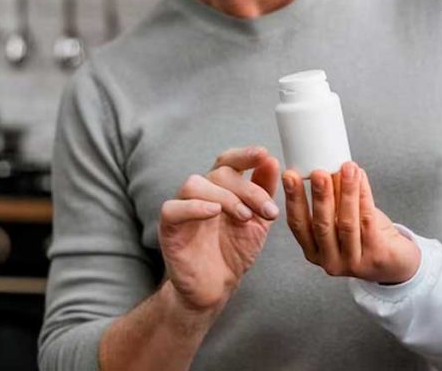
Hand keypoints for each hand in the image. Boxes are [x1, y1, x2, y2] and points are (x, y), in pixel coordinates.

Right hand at [158, 146, 280, 314]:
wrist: (217, 287)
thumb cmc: (235, 251)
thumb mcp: (258, 220)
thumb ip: (264, 192)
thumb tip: (272, 162)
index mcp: (221, 188)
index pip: (229, 161)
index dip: (245, 155)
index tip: (264, 154)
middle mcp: (201, 193)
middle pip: (220, 173)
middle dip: (248, 190)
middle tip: (267, 211)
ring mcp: (183, 209)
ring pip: (194, 184)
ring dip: (225, 197)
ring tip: (244, 217)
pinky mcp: (169, 228)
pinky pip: (173, 208)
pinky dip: (194, 207)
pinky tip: (214, 213)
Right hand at [284, 162, 420, 284]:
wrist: (397, 261)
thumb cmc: (366, 236)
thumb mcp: (342, 220)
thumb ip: (333, 200)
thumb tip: (326, 164)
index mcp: (314, 251)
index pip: (298, 225)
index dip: (293, 200)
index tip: (290, 176)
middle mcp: (329, 261)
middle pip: (322, 225)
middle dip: (320, 196)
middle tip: (319, 173)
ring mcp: (352, 263)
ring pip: (347, 223)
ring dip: (346, 192)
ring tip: (347, 168)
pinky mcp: (376, 258)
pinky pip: (368, 222)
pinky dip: (364, 196)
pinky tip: (362, 179)